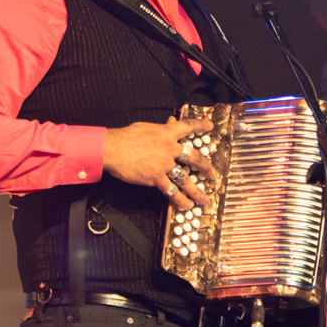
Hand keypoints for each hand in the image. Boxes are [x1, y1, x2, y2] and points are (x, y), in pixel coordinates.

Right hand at [102, 117, 216, 210]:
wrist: (113, 148)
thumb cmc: (125, 137)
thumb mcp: (145, 127)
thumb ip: (161, 127)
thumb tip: (170, 122)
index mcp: (166, 133)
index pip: (187, 126)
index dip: (200, 125)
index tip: (209, 126)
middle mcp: (169, 149)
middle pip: (194, 157)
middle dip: (206, 166)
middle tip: (213, 174)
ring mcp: (164, 164)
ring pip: (185, 178)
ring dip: (196, 190)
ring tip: (203, 198)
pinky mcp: (155, 177)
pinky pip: (170, 190)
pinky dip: (179, 199)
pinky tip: (186, 204)